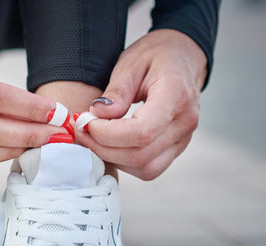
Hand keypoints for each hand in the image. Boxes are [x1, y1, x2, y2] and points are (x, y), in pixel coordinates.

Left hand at [76, 29, 207, 179]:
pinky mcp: (175, 149)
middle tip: (81, 131)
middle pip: (140, 155)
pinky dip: (124, 162)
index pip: (141, 132)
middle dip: (102, 148)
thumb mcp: (131, 62)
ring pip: (144, 168)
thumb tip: (98, 115)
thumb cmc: (157, 56)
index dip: (107, 134)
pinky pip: (148, 168)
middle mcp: (184, 123)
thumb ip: (117, 91)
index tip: (86, 122)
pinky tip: (110, 144)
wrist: (183, 59)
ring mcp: (183, 140)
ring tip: (93, 137)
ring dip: (112, 158)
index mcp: (176, 96)